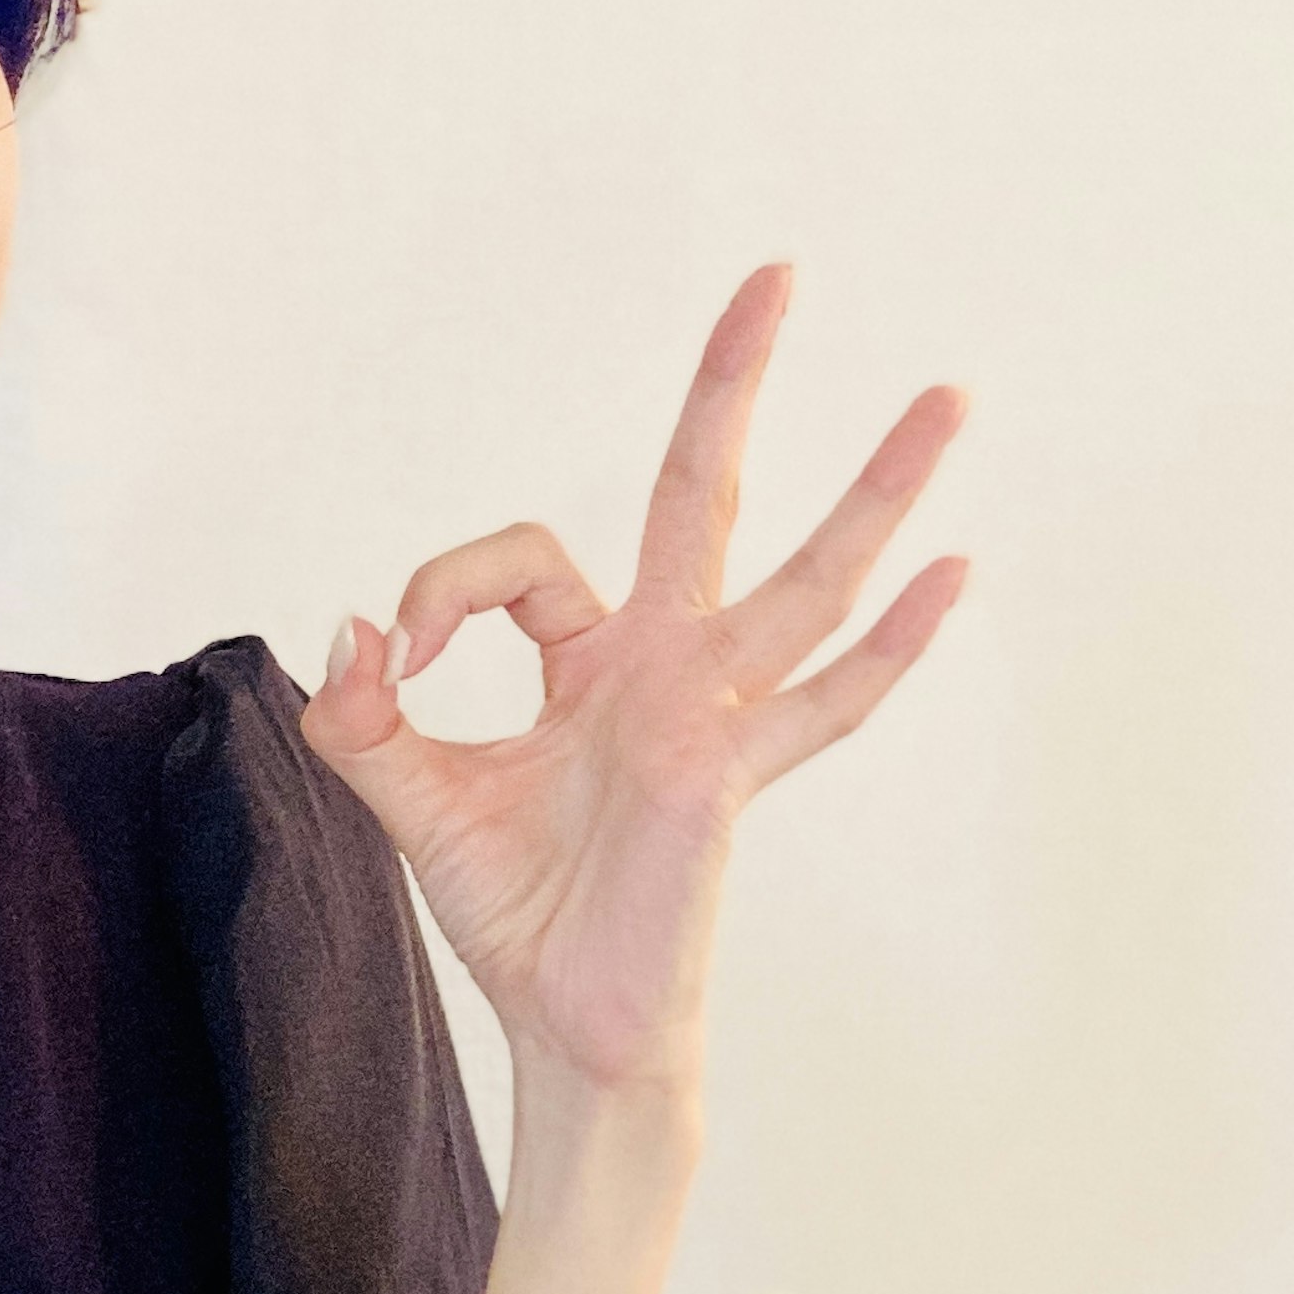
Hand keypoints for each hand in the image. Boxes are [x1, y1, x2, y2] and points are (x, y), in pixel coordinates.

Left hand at [301, 264, 968, 1108]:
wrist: (564, 1021)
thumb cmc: (515, 910)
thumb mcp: (412, 799)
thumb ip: (362, 720)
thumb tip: (341, 634)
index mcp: (592, 657)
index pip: (524, 564)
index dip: (442, 591)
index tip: (389, 661)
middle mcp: (666, 663)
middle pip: (707, 492)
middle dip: (733, 383)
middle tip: (777, 272)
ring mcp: (714, 711)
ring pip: (805, 576)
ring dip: (874, 485)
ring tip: (947, 396)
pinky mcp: (731, 773)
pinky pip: (826, 701)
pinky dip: (892, 643)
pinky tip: (953, 574)